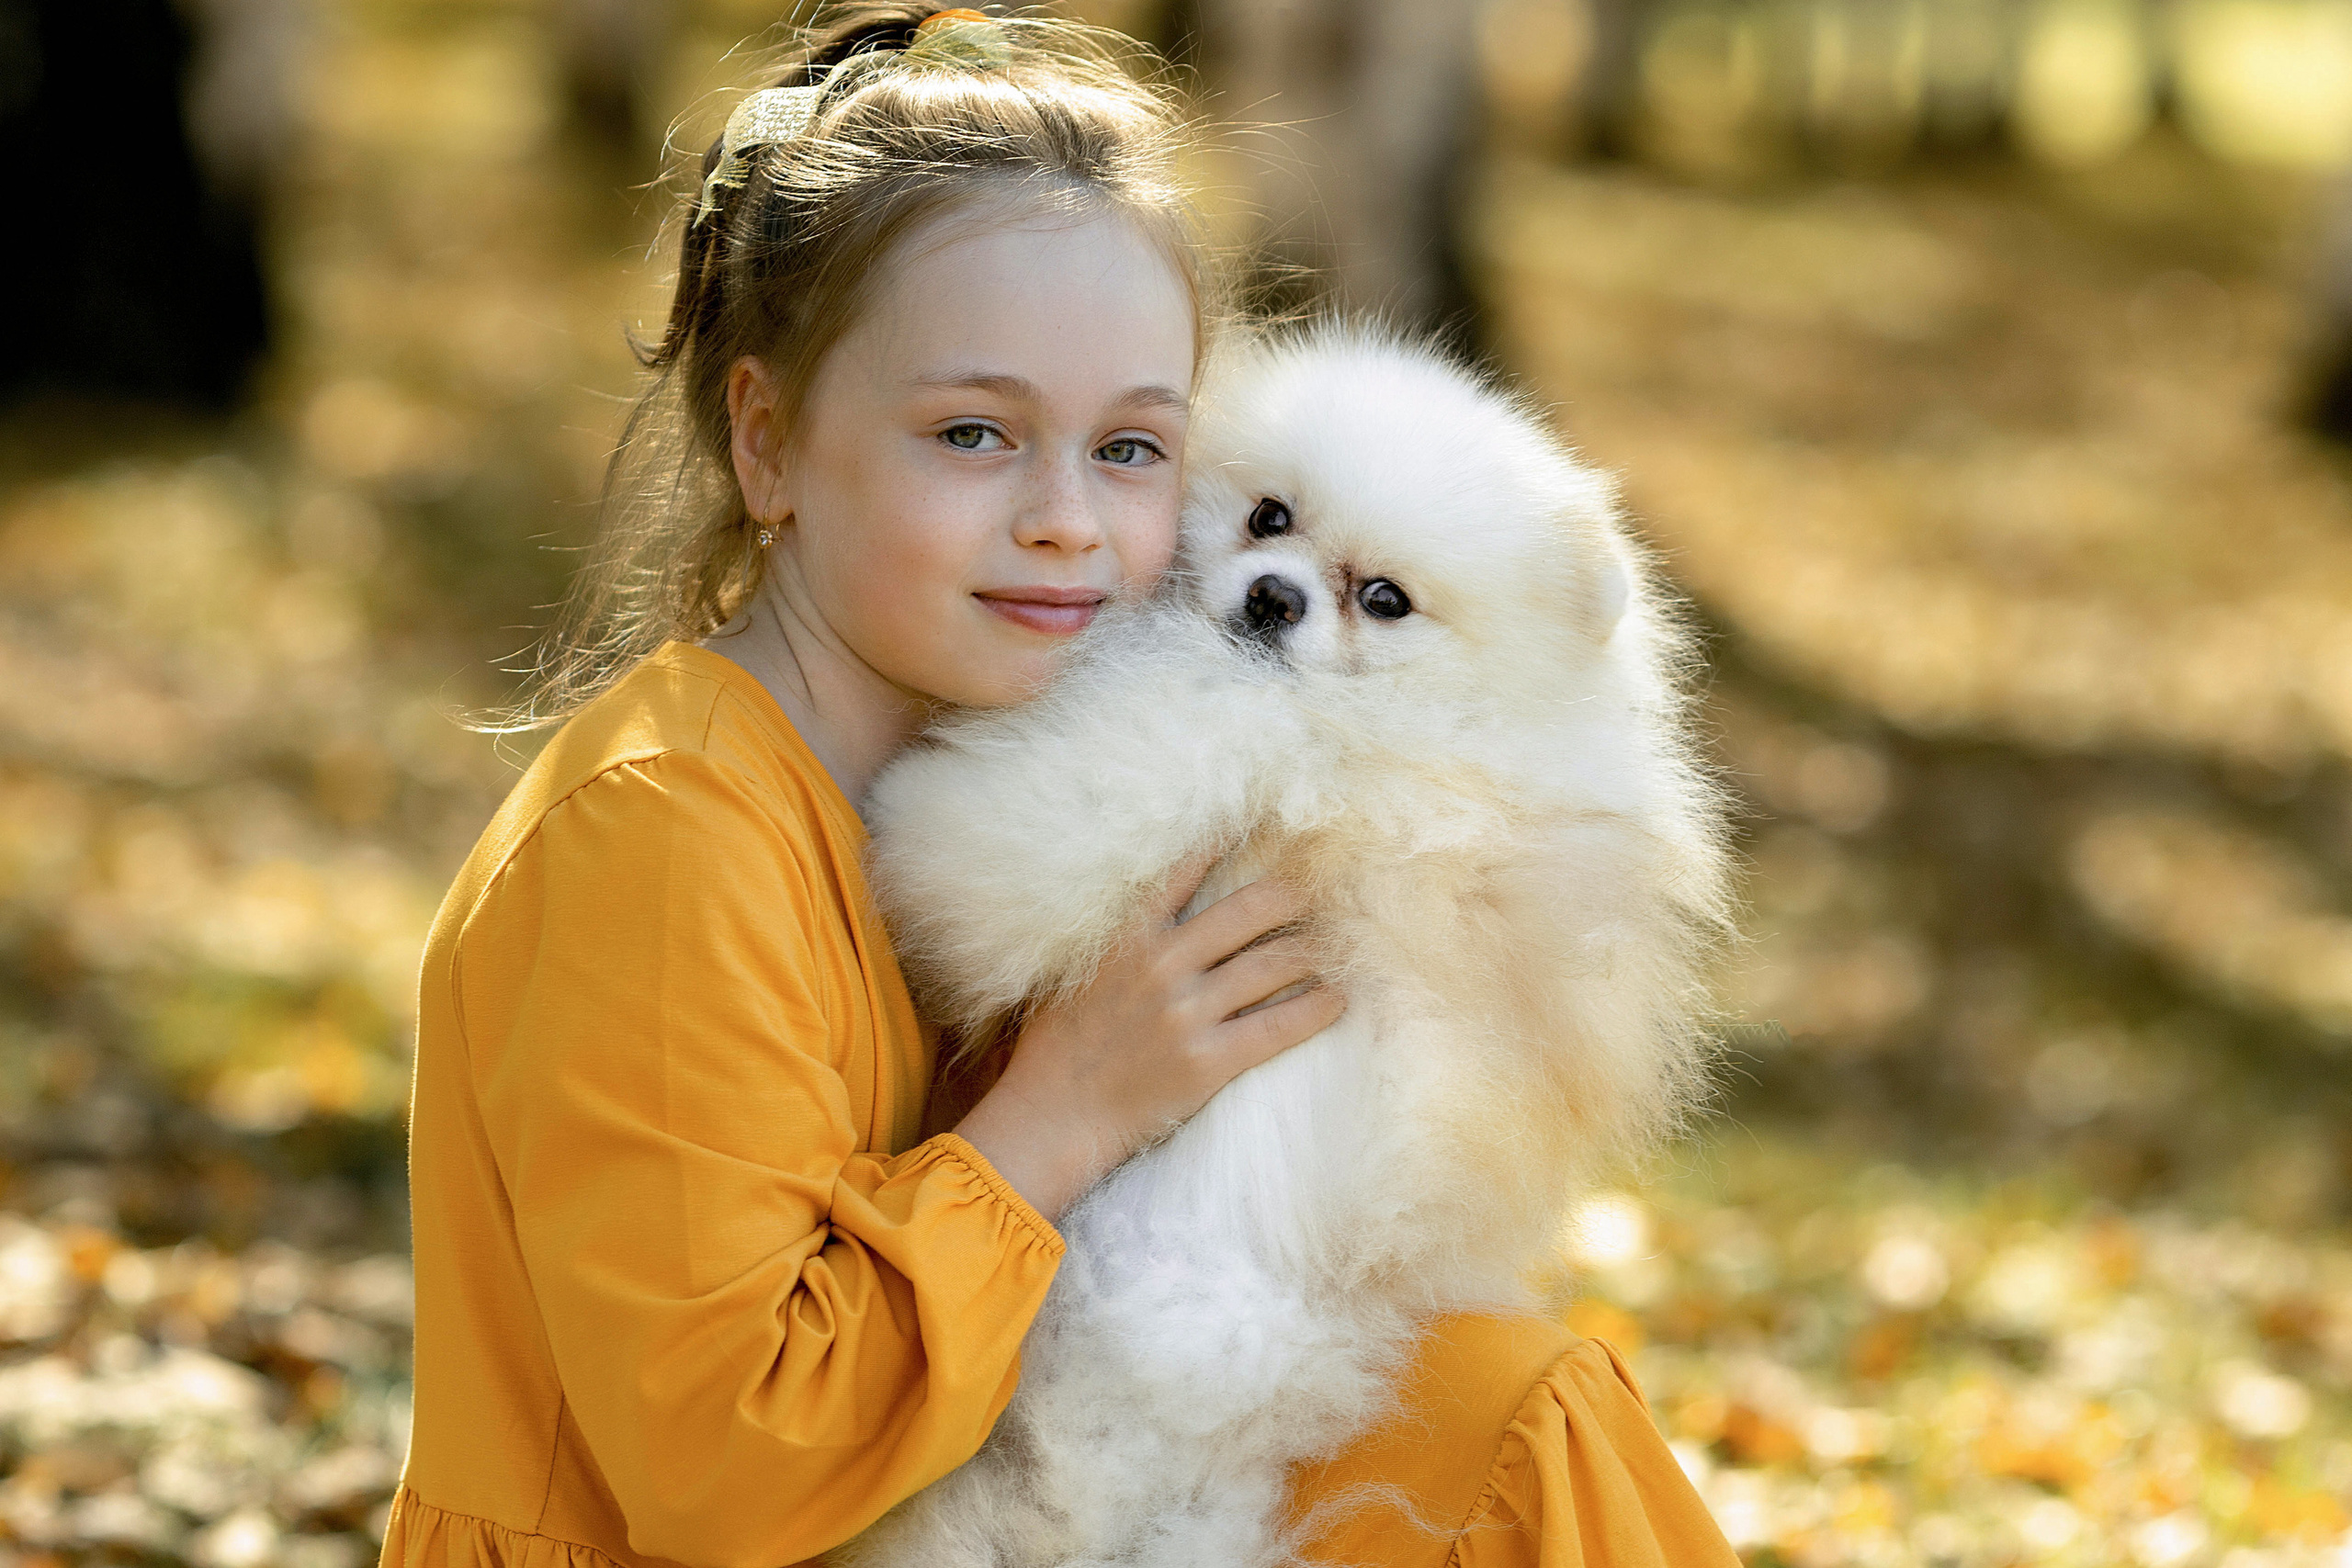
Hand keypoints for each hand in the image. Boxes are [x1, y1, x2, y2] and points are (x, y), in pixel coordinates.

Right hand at [952, 861, 1344, 1221]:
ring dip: (1314, 950)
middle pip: (1251, 909)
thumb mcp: (1070, 968)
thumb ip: (1113, 933)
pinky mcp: (1208, 1061)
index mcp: (1126, 935)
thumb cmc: (1058, 1042)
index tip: (1265, 822)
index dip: (1229, 841)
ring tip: (1337, 944)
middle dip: (1292, 894)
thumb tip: (1150, 898)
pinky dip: (1316, 1008)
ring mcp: (1187, 1014)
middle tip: (1318, 890)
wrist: (1054, 1114)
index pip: (1187, 869)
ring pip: (1273, 964)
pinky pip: (1279, 1026)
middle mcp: (1161, 965)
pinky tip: (1339, 998)